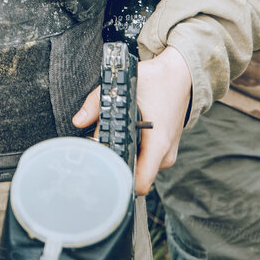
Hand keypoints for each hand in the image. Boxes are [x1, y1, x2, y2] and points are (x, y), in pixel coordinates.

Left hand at [72, 45, 191, 195]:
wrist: (181, 76)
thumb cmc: (157, 80)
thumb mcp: (124, 86)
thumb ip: (97, 103)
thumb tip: (78, 121)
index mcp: (158, 143)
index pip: (140, 183)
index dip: (120, 181)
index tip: (103, 169)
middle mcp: (166, 154)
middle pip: (136, 177)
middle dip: (118, 166)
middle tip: (102, 150)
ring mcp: (168, 154)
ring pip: (140, 169)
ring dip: (126, 157)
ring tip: (116, 137)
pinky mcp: (166, 151)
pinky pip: (147, 161)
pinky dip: (135, 152)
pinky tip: (128, 136)